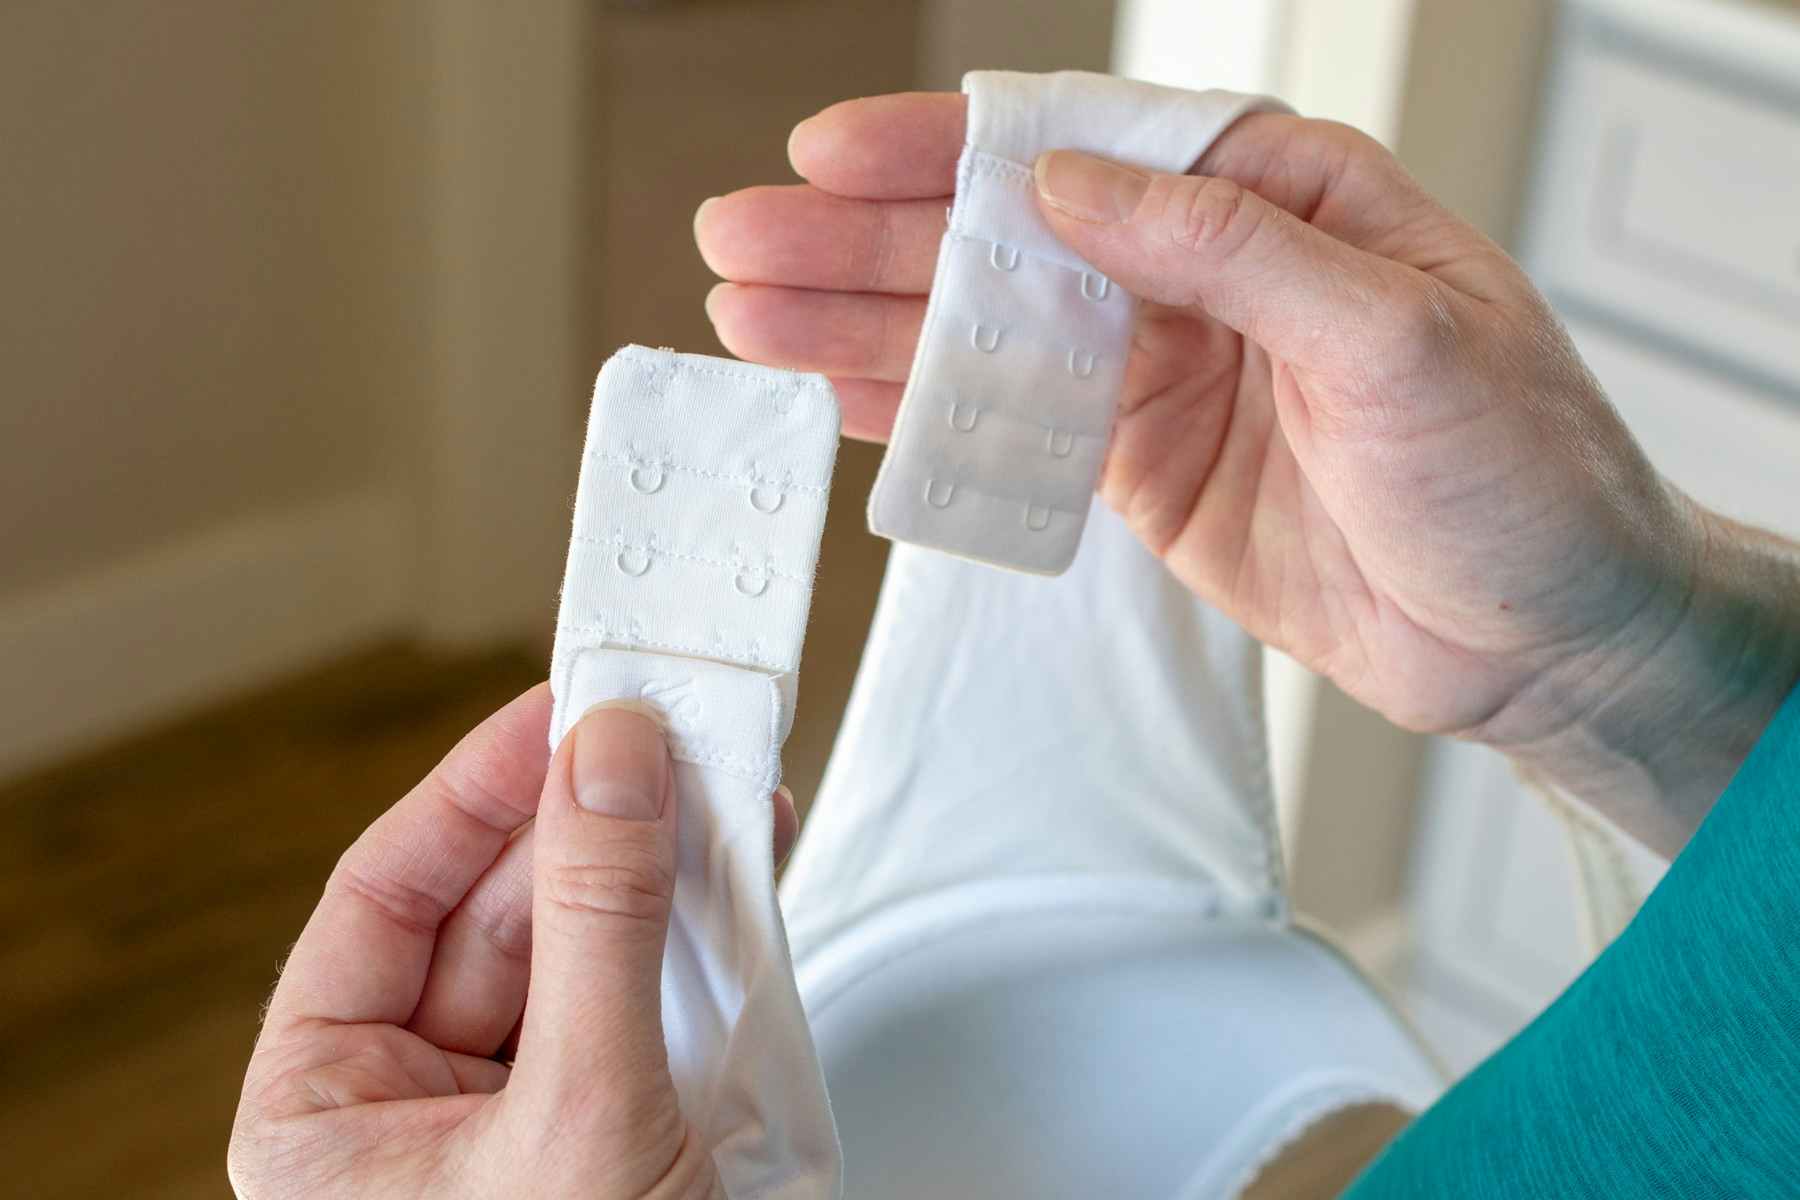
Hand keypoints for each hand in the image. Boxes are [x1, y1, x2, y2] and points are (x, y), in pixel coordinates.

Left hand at [228, 689, 797, 1197]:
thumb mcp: (582, 1119)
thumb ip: (596, 930)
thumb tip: (609, 762)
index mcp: (332, 1113)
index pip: (385, 897)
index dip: (475, 787)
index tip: (560, 703)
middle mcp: (419, 1103)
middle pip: (502, 903)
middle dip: (595, 815)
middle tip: (668, 725)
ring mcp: (525, 1105)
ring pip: (587, 937)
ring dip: (661, 858)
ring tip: (720, 779)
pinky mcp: (619, 1114)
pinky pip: (649, 990)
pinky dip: (705, 926)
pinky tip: (743, 864)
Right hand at [696, 93, 1799, 851]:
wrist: (1544, 634)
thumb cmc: (1517, 466)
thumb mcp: (1396, 330)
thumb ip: (1225, 249)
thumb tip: (1063, 186)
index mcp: (1278, 196)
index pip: (1086, 143)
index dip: (951, 148)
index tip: (837, 152)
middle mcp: (1205, 268)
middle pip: (1006, 236)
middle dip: (868, 238)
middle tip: (744, 236)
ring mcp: (1165, 369)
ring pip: (990, 331)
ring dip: (868, 323)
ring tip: (750, 310)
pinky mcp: (1142, 466)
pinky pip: (1015, 427)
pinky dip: (927, 412)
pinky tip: (841, 393)